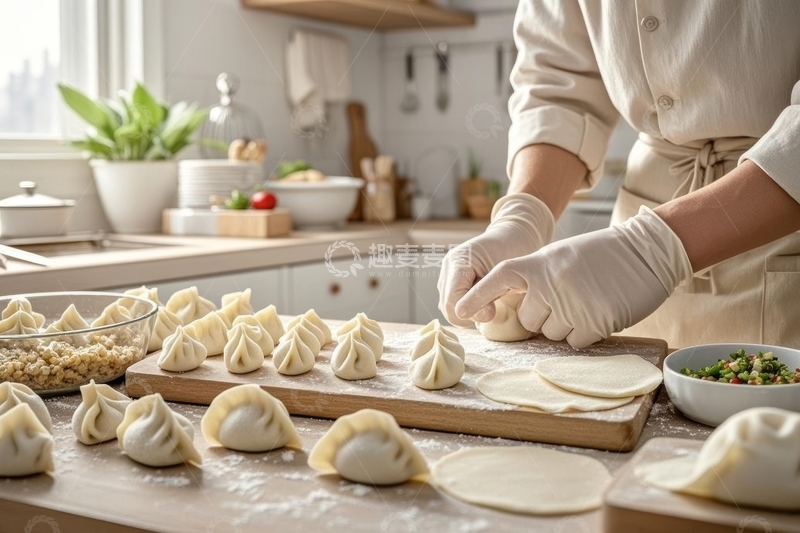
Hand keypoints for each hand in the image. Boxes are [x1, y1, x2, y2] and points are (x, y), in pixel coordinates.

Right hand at [438, 193, 554, 326]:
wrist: (514, 238)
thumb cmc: (514, 251)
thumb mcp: (505, 272)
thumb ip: (489, 294)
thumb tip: (483, 316)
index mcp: (458, 261)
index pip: (453, 299)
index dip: (471, 311)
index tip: (493, 312)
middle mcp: (448, 268)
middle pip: (448, 307)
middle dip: (470, 314)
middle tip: (492, 310)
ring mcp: (447, 276)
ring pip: (449, 310)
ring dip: (469, 313)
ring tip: (489, 304)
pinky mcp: (452, 285)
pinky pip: (454, 307)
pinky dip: (468, 310)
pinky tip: (484, 303)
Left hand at [455, 207, 692, 347]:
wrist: (647, 251)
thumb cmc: (603, 254)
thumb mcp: (561, 255)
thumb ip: (536, 276)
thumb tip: (517, 304)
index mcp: (540, 263)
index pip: (499, 277)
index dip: (477, 294)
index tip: (459, 309)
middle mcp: (552, 282)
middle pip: (528, 320)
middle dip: (543, 316)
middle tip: (568, 297)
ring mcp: (574, 303)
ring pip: (551, 333)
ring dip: (565, 325)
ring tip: (587, 300)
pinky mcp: (596, 322)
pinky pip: (575, 342)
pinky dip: (585, 333)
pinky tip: (600, 312)